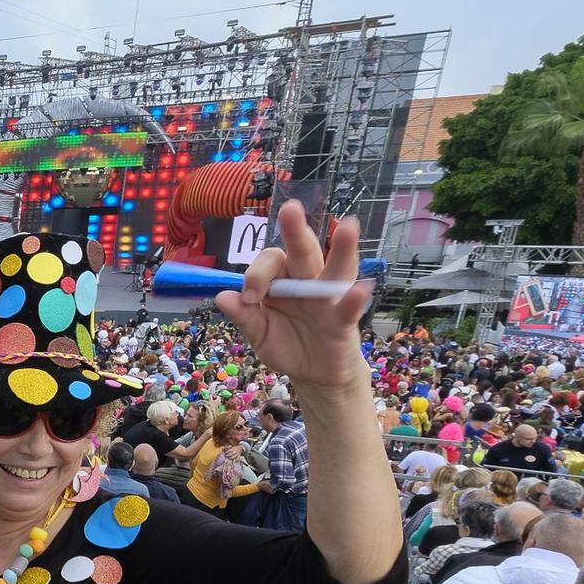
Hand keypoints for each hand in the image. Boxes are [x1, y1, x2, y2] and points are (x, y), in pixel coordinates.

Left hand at [215, 201, 371, 396]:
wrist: (313, 374)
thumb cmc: (287, 345)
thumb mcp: (259, 334)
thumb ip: (244, 316)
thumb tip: (221, 296)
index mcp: (283, 281)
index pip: (271, 261)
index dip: (257, 275)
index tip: (251, 297)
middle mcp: (307, 281)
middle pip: (302, 252)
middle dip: (296, 230)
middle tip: (290, 209)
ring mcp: (328, 298)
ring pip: (335, 268)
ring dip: (342, 249)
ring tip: (349, 228)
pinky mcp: (343, 320)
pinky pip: (349, 307)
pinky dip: (355, 298)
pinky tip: (361, 288)